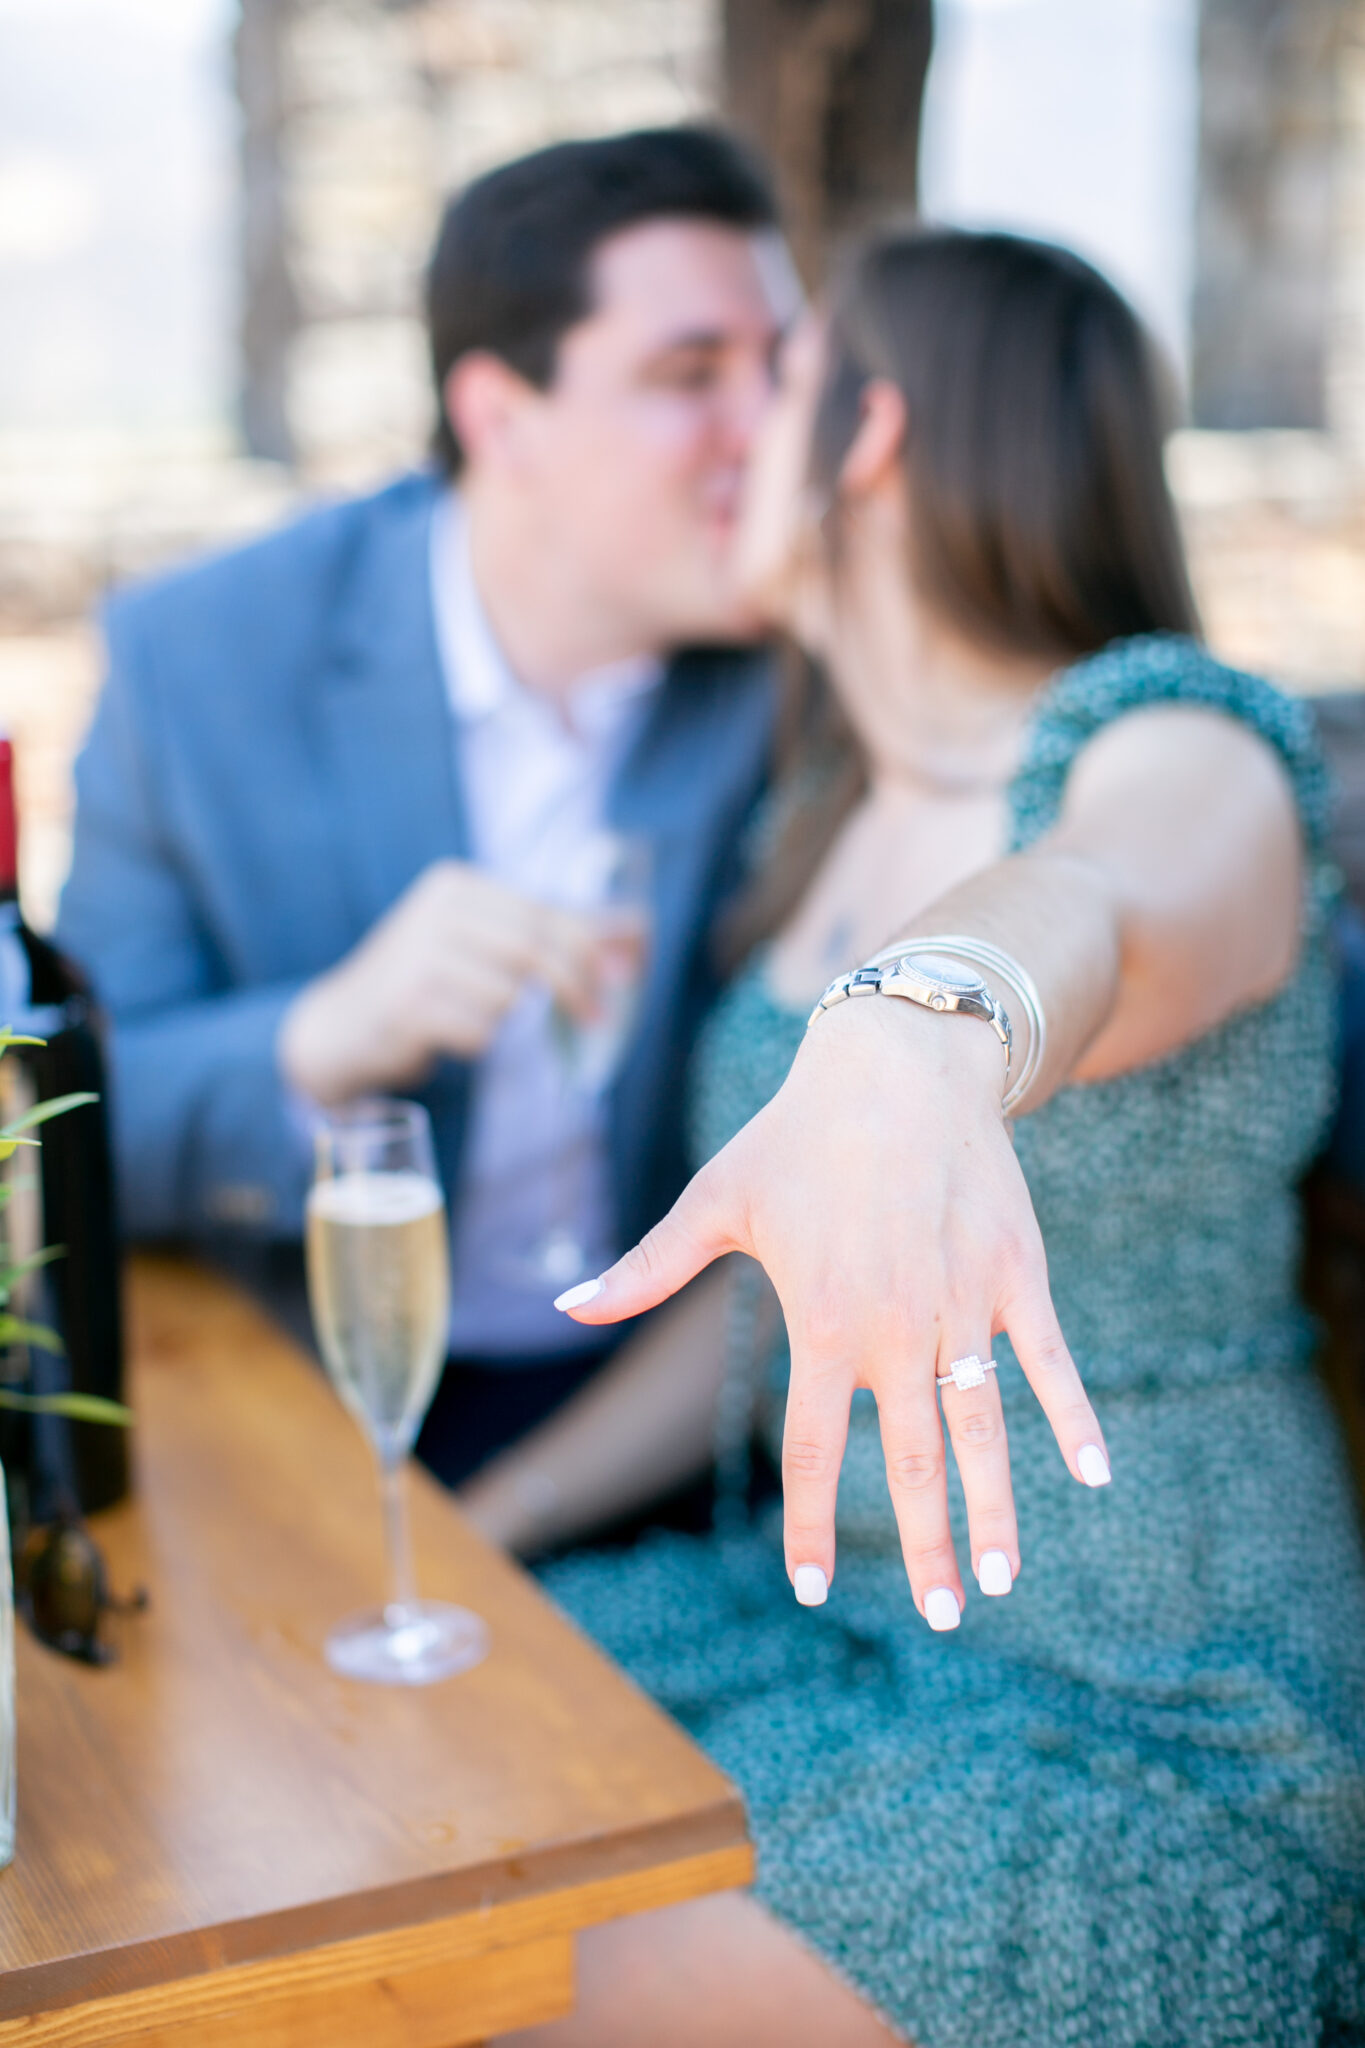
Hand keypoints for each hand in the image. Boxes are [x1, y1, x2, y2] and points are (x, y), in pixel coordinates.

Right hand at [279, 859, 603, 1102]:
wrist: (341, 1023)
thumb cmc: (425, 980)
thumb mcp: (482, 942)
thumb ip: (551, 934)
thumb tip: (636, 932)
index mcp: (455, 885)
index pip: (543, 913)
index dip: (590, 948)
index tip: (621, 979)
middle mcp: (434, 912)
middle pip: (532, 950)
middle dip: (574, 988)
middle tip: (596, 1018)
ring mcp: (415, 957)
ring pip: (507, 996)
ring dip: (507, 1018)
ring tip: (474, 1016)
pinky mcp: (406, 1006)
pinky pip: (478, 1031)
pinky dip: (477, 1041)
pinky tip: (449, 1034)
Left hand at [558, 997, 1109, 1623]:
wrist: (900, 1062)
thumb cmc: (797, 1135)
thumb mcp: (714, 1200)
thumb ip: (647, 1268)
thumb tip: (564, 1305)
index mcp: (823, 1323)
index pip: (813, 1451)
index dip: (810, 1526)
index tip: (810, 1588)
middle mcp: (898, 1330)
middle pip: (912, 1464)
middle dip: (926, 1550)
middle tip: (947, 1617)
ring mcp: (967, 1306)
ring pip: (985, 1430)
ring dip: (997, 1509)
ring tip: (1004, 1577)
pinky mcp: (1019, 1276)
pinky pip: (1052, 1363)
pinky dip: (1075, 1419)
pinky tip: (1097, 1477)